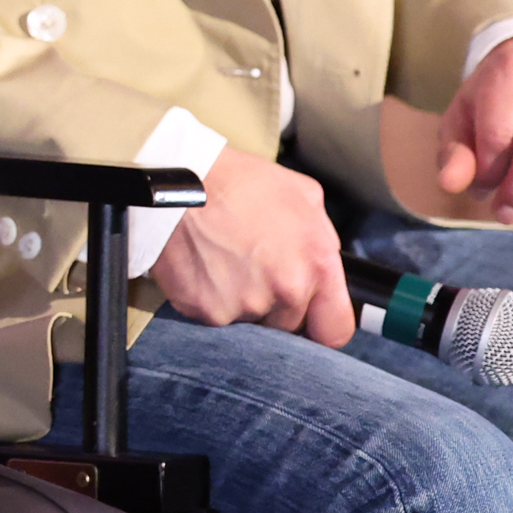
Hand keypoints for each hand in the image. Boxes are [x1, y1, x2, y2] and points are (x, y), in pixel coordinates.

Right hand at [148, 147, 354, 346]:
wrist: (177, 182)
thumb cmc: (238, 182)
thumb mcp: (302, 195)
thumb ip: (322, 239)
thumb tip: (320, 264)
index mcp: (318, 265)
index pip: (335, 330)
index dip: (320, 324)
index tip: (306, 317)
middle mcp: (286, 291)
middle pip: (286, 326)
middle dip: (273, 305)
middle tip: (250, 272)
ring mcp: (246, 305)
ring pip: (249, 323)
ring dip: (239, 303)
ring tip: (222, 266)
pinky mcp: (207, 311)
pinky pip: (214, 318)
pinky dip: (208, 300)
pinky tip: (201, 270)